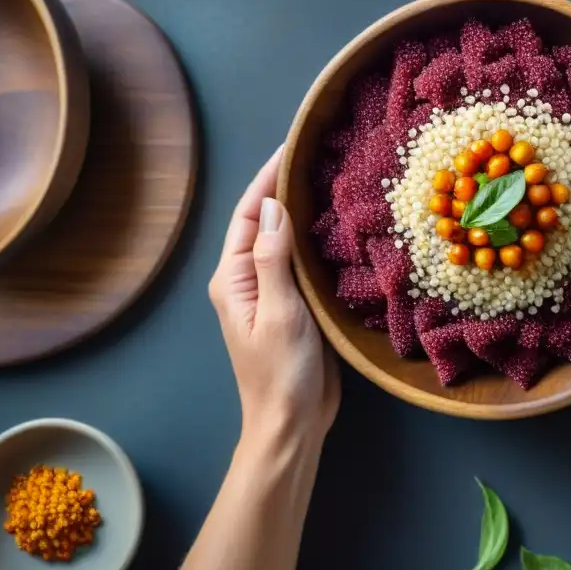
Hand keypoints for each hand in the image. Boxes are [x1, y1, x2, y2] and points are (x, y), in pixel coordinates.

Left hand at [208, 148, 340, 443]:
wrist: (292, 422)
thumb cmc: (280, 372)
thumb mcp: (278, 312)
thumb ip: (273, 258)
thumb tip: (272, 206)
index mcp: (233, 278)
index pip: (248, 215)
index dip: (266, 179)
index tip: (290, 147)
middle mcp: (247, 280)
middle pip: (263, 222)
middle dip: (283, 188)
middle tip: (316, 156)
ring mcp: (270, 293)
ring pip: (284, 240)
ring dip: (302, 212)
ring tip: (330, 182)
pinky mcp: (294, 306)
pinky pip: (301, 262)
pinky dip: (315, 240)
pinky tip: (337, 229)